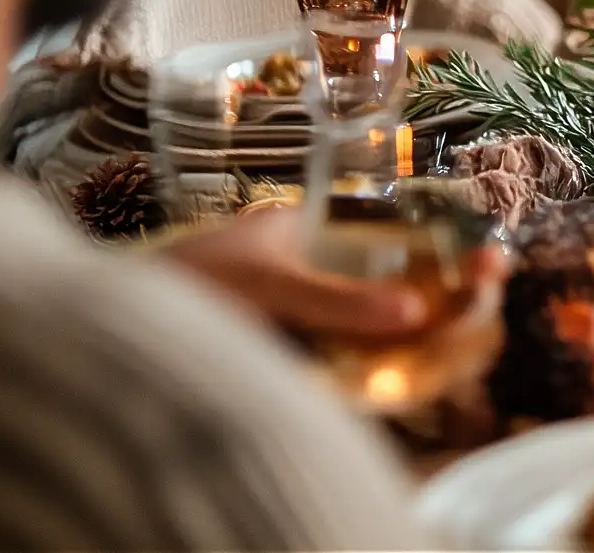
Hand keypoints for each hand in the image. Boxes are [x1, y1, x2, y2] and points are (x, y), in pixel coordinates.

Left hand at [156, 204, 507, 338]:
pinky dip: (381, 358)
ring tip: (464, 334)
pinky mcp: (291, 348)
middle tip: (487, 300)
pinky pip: (351, 351)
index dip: (445, 239)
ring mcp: (302, 307)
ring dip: (415, 327)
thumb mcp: (268, 289)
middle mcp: (313, 263)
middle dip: (440, 289)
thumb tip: (414, 313)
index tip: (490, 257)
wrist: (103, 331)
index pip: (394, 224)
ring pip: (375, 314)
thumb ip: (337, 301)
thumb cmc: (185, 286)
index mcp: (311, 227)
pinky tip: (408, 369)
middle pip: (393, 274)